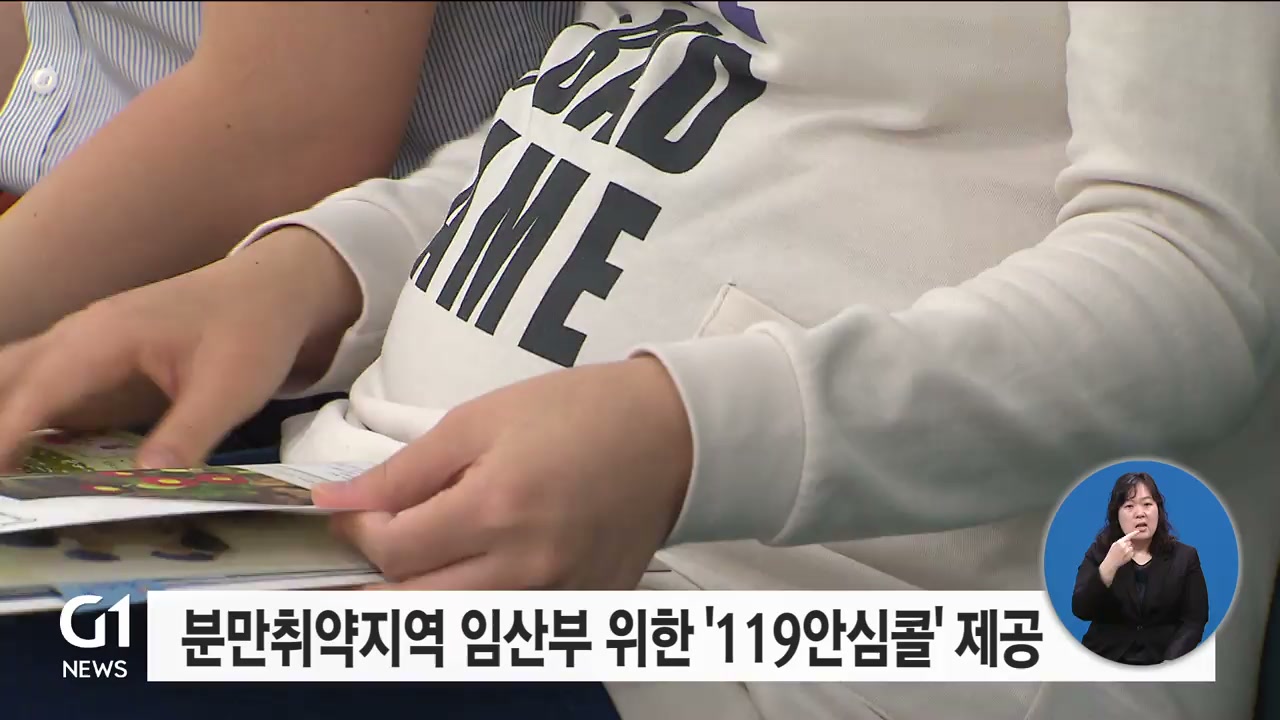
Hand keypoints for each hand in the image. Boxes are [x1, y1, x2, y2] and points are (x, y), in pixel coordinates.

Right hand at [0, 226, 359, 468]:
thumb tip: (145, 483)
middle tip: (0, 483)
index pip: (37, 391)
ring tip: (7, 471)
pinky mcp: (94, 356)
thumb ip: (188, 434)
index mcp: (105, 338)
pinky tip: (26, 455)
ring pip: (16, 377)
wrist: (271, 289)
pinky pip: (40, 383)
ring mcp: (82, 341)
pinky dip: (22, 412)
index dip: (6, 435)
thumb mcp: (230, 389)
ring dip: (4, 417)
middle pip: (7, 378)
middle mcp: (80, 334)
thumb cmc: (251, 332)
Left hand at [312, 356, 693, 590]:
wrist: (669, 433)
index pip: (392, 550)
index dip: (356, 531)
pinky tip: (475, 571)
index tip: (352, 510)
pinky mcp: (582, 608)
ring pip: (458, 628)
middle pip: (414, 606)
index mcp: (496, 510)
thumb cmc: (579, 413)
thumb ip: (405, 470)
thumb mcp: (480, 421)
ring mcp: (557, 596)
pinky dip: (478, 608)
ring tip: (416, 560)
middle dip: (376, 578)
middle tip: (370, 546)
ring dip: (421, 601)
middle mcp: (525, 567)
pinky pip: (510, 627)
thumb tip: (339, 501)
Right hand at [1099, 529, 1139, 585]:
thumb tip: (1127, 540)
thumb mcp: (1114, 545)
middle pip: (1130, 542)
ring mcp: (1128, 551)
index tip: (1138, 531)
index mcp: (1119, 542)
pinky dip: (1130, 553)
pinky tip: (1125, 556)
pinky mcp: (1130, 555)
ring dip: (1129, 549)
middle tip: (1122, 549)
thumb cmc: (1111, 553)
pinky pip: (1132, 552)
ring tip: (1123, 553)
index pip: (1128, 536)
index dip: (1133, 533)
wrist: (1111, 562)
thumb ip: (1120, 541)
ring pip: (1131, 547)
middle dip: (1127, 544)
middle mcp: (1124, 546)